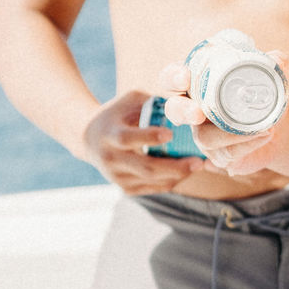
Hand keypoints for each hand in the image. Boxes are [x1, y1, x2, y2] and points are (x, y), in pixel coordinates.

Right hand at [82, 89, 204, 194]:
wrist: (89, 138)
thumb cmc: (119, 113)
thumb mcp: (131, 100)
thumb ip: (154, 101)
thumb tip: (185, 103)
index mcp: (110, 133)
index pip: (127, 138)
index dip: (148, 137)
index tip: (170, 133)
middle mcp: (110, 158)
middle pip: (144, 167)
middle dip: (173, 166)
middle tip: (198, 161)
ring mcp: (116, 176)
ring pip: (150, 181)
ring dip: (177, 176)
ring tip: (198, 166)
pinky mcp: (124, 187)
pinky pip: (151, 188)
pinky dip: (170, 182)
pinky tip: (185, 172)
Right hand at [159, 64, 282, 176]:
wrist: (276, 125)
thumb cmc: (261, 94)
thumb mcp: (267, 77)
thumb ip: (272, 64)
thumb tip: (278, 58)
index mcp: (197, 84)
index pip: (171, 78)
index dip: (172, 77)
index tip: (185, 77)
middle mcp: (194, 110)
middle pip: (174, 110)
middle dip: (183, 111)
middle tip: (198, 113)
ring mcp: (203, 135)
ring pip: (204, 138)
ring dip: (231, 134)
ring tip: (262, 127)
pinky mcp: (218, 155)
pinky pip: (226, 154)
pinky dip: (247, 145)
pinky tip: (265, 136)